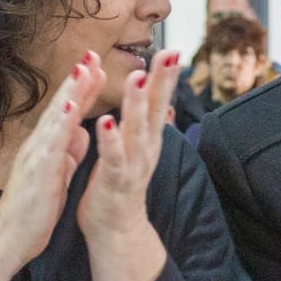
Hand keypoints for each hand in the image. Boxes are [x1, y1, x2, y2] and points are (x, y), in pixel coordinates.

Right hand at [0, 51, 104, 266]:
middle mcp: (40, 144)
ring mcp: (37, 155)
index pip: (66, 110)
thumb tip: (80, 131)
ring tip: (84, 68)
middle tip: (92, 52)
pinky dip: (61, 124)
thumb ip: (68, 152)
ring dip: (70, 92)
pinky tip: (70, 107)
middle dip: (77, 79)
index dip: (80, 88)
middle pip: (61, 105)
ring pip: (56, 117)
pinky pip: (52, 144)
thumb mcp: (57, 175)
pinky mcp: (39, 171)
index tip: (95, 65)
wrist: (9, 237)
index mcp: (46, 146)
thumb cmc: (33, 209)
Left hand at [77, 49, 180, 244]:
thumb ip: (146, 126)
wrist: (116, 231)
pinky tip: (106, 122)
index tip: (173, 49)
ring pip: (137, 130)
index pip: (158, 101)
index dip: (165, 76)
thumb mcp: (136, 150)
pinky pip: (114, 159)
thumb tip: (161, 104)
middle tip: (168, 53)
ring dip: (137, 103)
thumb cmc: (120, 186)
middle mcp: (147, 149)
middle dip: (161, 81)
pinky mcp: (116, 182)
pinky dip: (111, 141)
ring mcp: (134, 165)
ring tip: (138, 77)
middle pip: (155, 109)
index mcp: (147, 139)